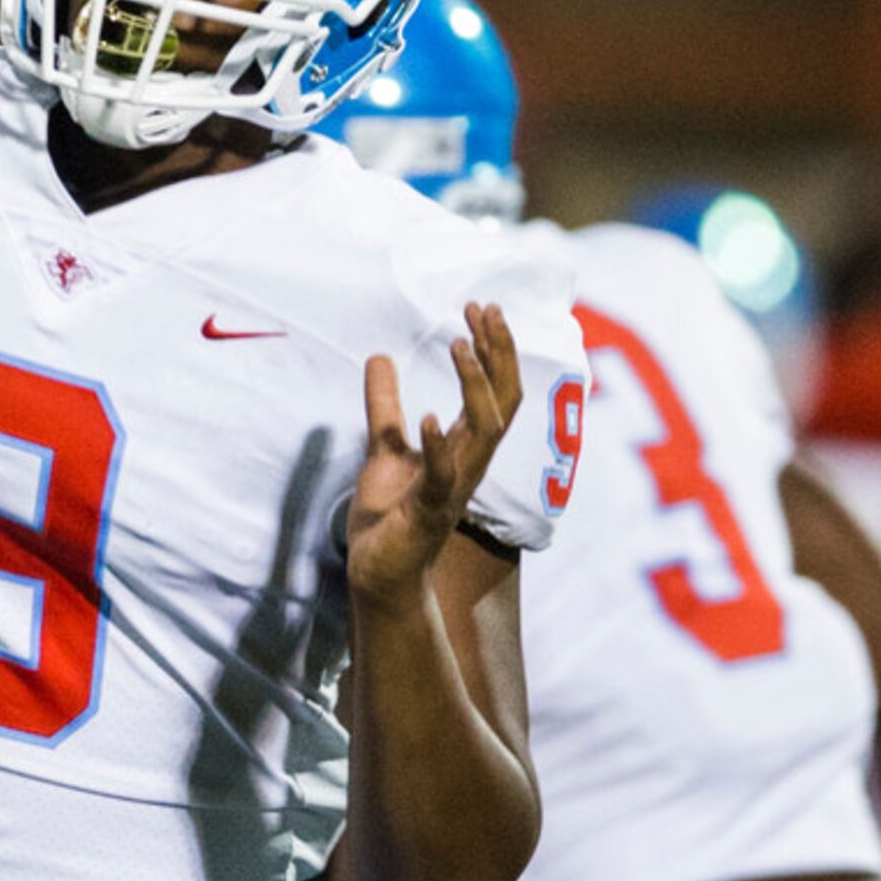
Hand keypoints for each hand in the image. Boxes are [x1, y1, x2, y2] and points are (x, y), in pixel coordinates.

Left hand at [346, 302, 524, 604]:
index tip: (482, 308)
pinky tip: (428, 416)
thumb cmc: (389, 516)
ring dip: (475, 387)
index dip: (494, 350)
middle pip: (503, 403)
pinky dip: (438, 446)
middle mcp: (469, 464)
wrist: (377, 573)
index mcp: (463, 448)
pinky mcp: (426, 511)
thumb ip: (384, 405)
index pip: (495, 392)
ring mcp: (452, 487)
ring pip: (484, 433)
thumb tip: (379, 356)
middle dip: (499, 355)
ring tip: (458, 346)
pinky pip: (441, 477)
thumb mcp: (383, 447)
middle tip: (486, 310)